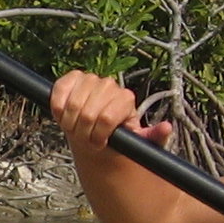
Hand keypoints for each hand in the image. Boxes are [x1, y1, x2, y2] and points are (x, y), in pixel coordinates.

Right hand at [49, 70, 171, 153]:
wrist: (96, 130)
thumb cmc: (116, 137)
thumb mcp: (138, 142)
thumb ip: (152, 137)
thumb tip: (166, 128)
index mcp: (126, 99)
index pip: (107, 117)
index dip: (98, 135)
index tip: (99, 144)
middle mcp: (109, 85)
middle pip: (88, 113)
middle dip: (83, 133)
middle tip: (86, 140)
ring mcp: (90, 80)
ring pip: (73, 104)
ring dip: (70, 122)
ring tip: (76, 130)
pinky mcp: (72, 78)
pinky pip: (60, 88)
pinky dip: (58, 105)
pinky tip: (62, 115)